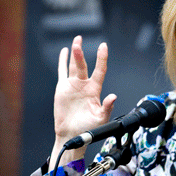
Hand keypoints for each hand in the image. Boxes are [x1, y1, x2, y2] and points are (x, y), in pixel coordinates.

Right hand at [51, 36, 116, 166]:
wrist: (72, 134)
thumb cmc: (88, 128)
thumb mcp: (101, 118)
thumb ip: (107, 107)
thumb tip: (113, 97)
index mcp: (94, 90)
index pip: (99, 70)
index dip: (101, 58)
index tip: (103, 46)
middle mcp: (84, 85)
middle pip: (83, 65)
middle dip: (80, 54)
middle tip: (78, 41)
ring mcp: (73, 85)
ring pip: (73, 66)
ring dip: (74, 54)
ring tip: (75, 42)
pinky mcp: (63, 88)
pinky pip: (62, 72)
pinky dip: (63, 62)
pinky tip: (64, 52)